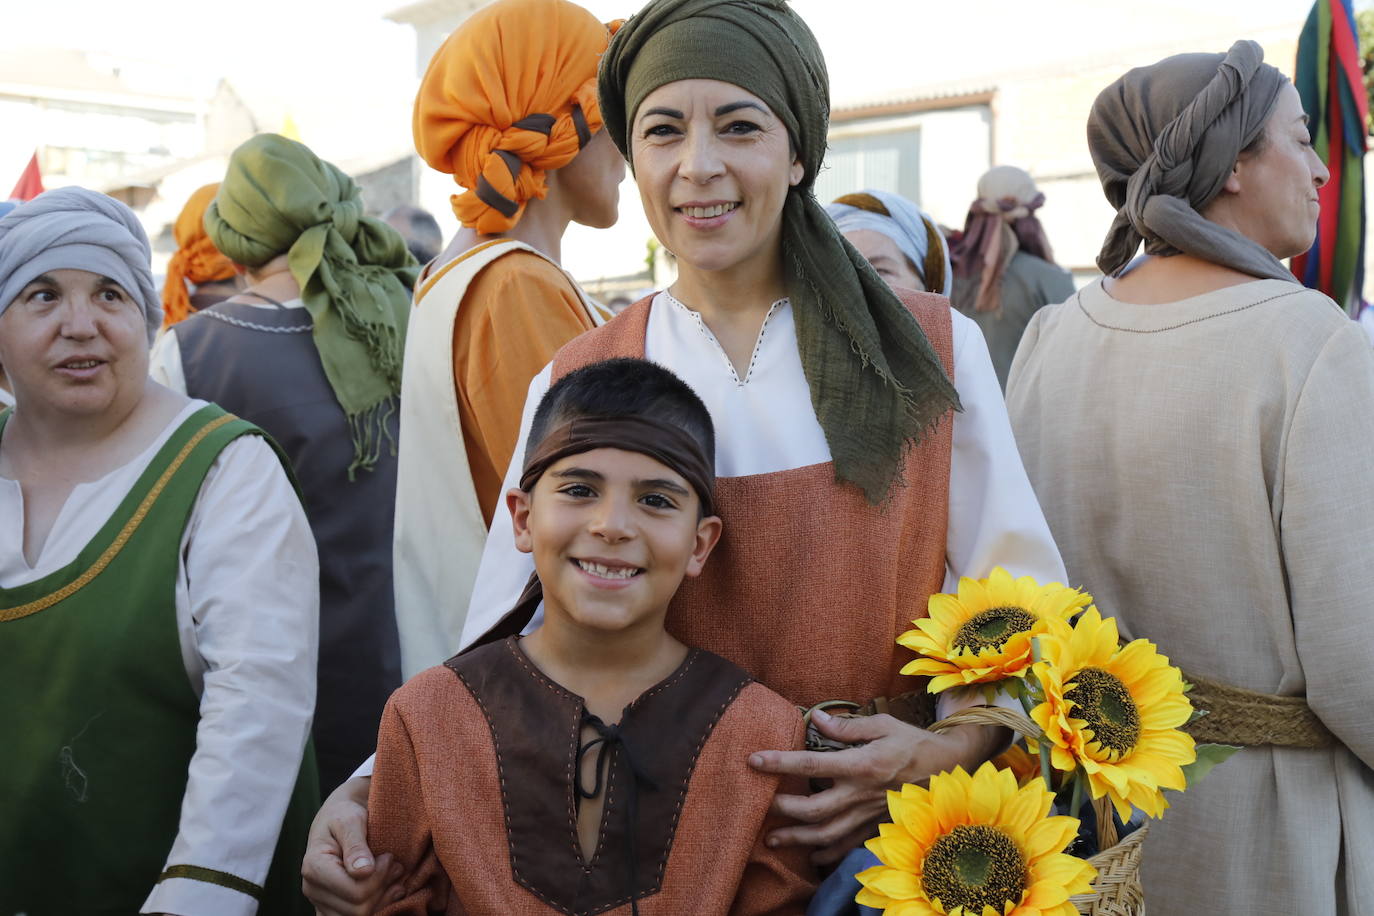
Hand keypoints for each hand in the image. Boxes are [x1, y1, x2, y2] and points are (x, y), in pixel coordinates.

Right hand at [300, 776, 402, 914]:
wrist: (339, 817)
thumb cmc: (345, 814)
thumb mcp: (351, 820)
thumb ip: (356, 844)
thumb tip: (363, 871)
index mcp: (314, 866)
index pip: (354, 891)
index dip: (379, 878)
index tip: (389, 857)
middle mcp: (311, 888)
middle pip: (358, 909)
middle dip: (383, 887)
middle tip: (396, 865)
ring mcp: (320, 901)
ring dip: (383, 898)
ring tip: (394, 874)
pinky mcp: (331, 907)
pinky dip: (377, 906)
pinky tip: (389, 889)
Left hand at [748, 708, 1004, 864]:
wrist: (948, 769)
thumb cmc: (913, 742)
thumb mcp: (883, 724)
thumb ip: (848, 726)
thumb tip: (815, 719)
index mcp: (861, 764)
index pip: (812, 763)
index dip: (780, 762)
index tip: (754, 760)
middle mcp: (861, 794)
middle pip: (814, 809)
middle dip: (783, 809)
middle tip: (761, 805)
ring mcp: (869, 815)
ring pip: (827, 834)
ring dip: (797, 838)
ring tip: (773, 838)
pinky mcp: (877, 827)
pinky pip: (848, 847)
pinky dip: (827, 854)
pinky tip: (810, 853)